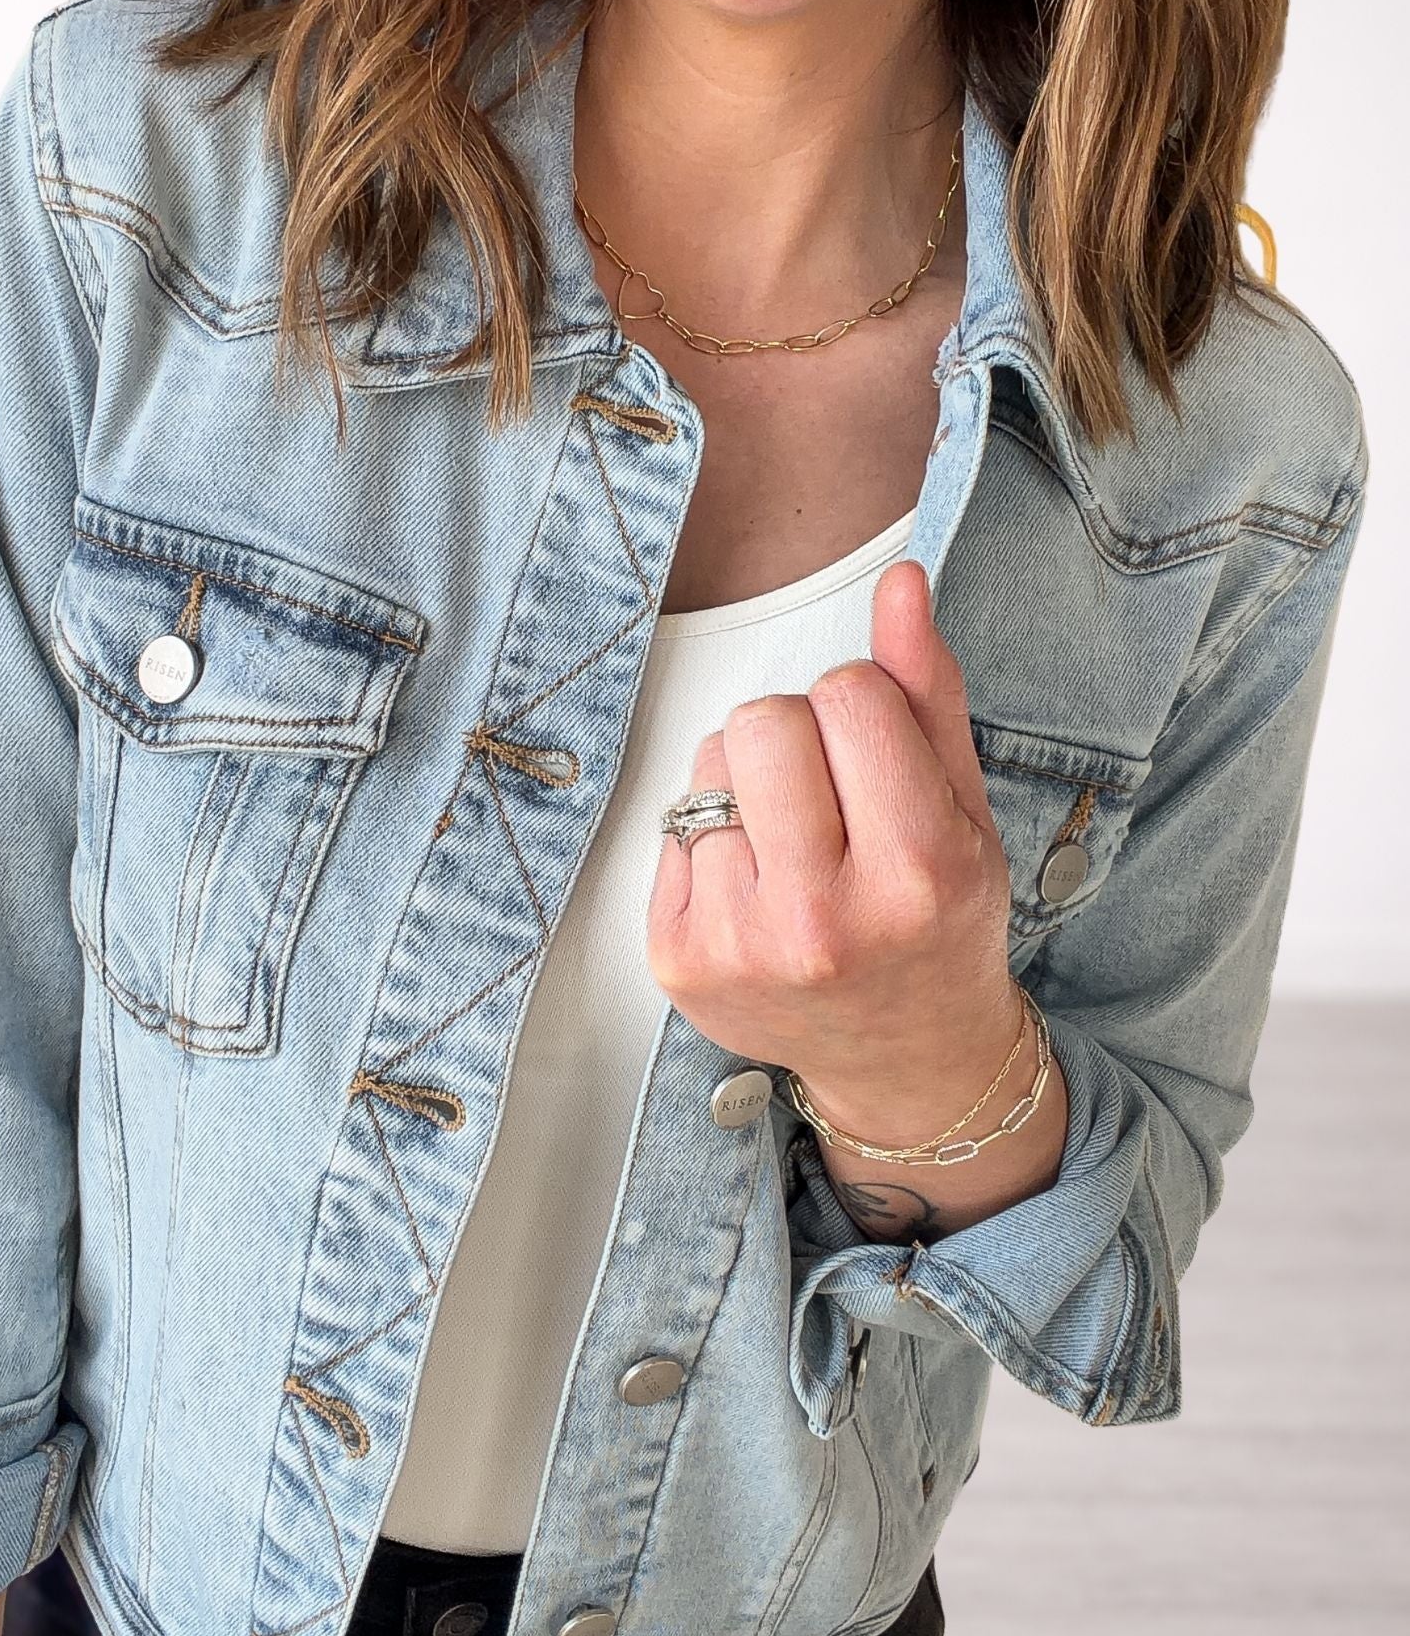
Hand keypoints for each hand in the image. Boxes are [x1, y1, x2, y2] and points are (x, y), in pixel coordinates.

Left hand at [647, 558, 1024, 1139]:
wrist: (904, 1056)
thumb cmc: (938, 917)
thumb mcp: (964, 806)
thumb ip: (928, 689)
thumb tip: (899, 580)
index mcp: (916, 872)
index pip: (848, 693)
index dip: (863, 709)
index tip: (879, 763)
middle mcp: (822, 920)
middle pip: (763, 718)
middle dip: (798, 735)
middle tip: (832, 799)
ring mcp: (739, 945)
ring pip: (709, 760)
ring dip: (750, 782)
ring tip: (796, 846)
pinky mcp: (677, 958)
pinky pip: (671, 820)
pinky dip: (713, 836)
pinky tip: (757, 888)